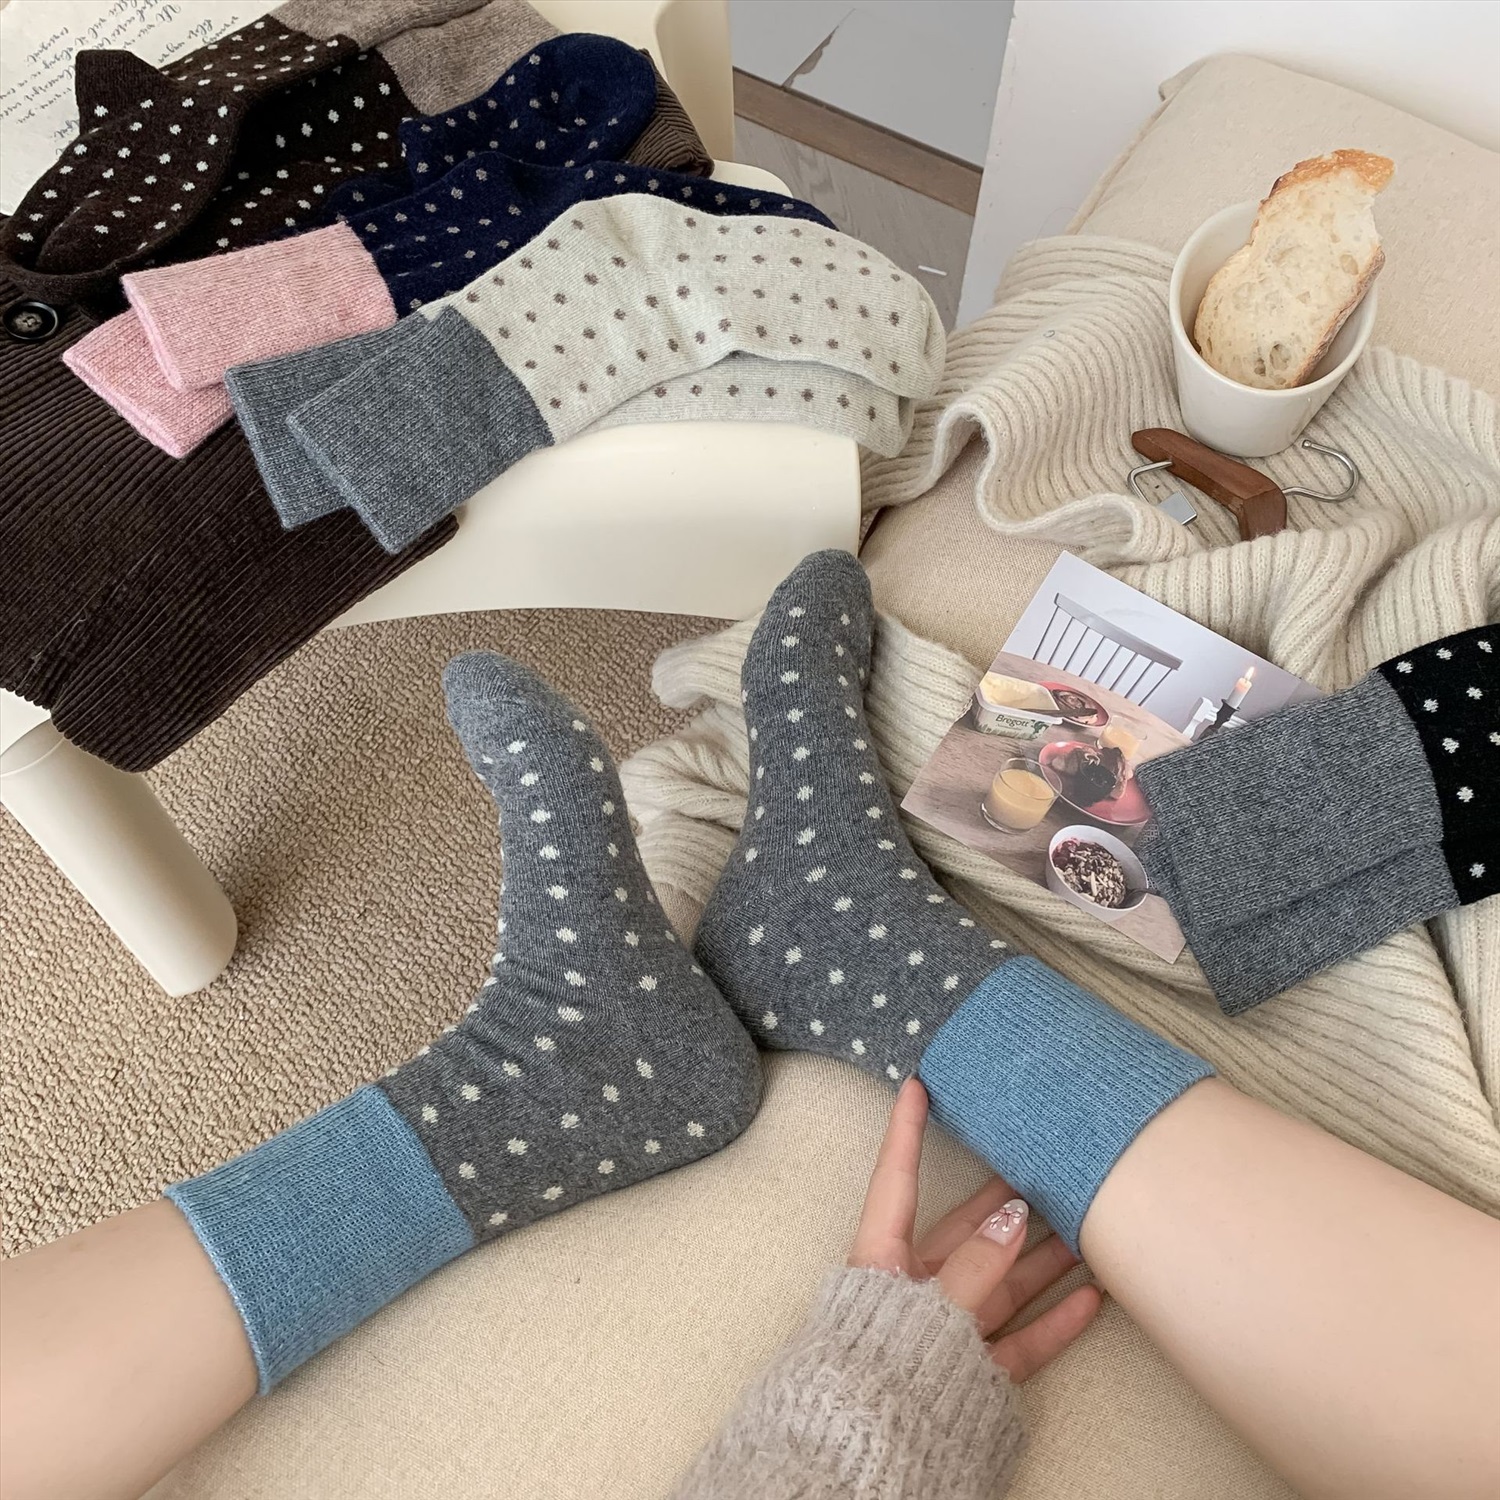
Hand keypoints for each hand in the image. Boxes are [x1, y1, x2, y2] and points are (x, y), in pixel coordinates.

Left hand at [848, 1078, 1101, 1381]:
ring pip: (1003, 1283)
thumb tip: (1015, 1218)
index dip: (906, 1130)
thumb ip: (975, 1266)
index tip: (917, 1082)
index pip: (897, 1179)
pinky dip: (1055, 1320)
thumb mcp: (927, 1307)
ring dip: (1046, 1257)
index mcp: (879, 1260)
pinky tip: (1092, 1297)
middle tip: (1048, 1160)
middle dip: (1009, 1199)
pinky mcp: (971, 1373)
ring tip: (1090, 1225)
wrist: (863, 1457)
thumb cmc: (877, 1371)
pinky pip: (1019, 1339)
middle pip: (966, 1231)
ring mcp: (944, 1332)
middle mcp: (912, 1290)